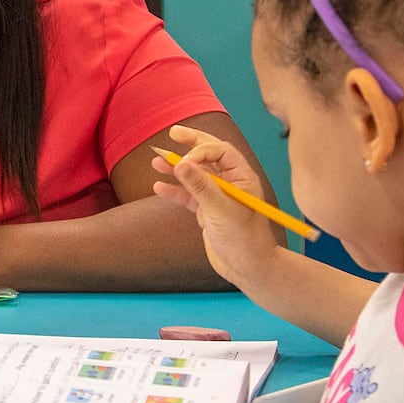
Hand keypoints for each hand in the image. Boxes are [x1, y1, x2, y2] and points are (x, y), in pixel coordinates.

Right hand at [152, 124, 286, 287]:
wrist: (247, 269)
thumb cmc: (244, 240)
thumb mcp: (221, 210)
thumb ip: (200, 186)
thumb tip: (181, 163)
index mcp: (242, 177)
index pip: (220, 151)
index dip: (200, 150)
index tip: (182, 161)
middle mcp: (231, 184)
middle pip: (208, 156)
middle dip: (190, 145)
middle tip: (172, 133)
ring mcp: (218, 198)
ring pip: (195, 176)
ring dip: (176, 169)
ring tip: (156, 161)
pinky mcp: (208, 212)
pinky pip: (188, 196)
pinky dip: (174, 191)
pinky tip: (159, 188)